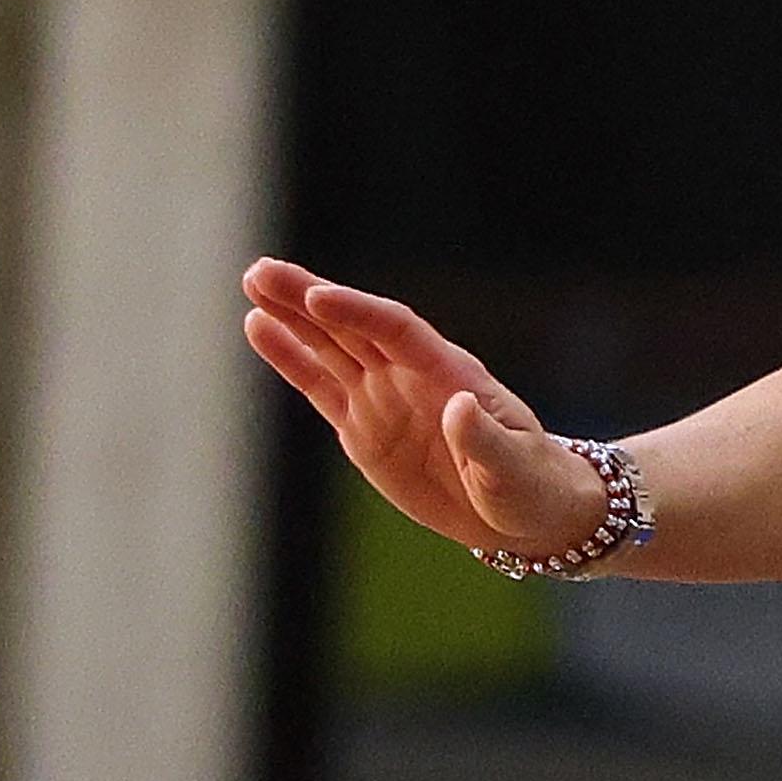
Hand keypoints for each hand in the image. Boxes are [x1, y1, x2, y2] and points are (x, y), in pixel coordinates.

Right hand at [242, 258, 607, 558]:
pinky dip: (291, 358)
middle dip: (308, 298)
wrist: (522, 509)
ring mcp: (384, 397)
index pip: (397, 331)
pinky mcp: (362, 427)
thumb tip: (458, 405)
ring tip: (253, 283)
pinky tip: (261, 328)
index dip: (357, 313)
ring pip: (330, 347)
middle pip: (354, 326)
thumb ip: (484, 439)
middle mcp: (411, 376)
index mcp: (449, 374)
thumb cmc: (527, 485)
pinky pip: (320, 386)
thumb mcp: (511, 468)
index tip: (316, 296)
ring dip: (291, 317)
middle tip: (260, 271)